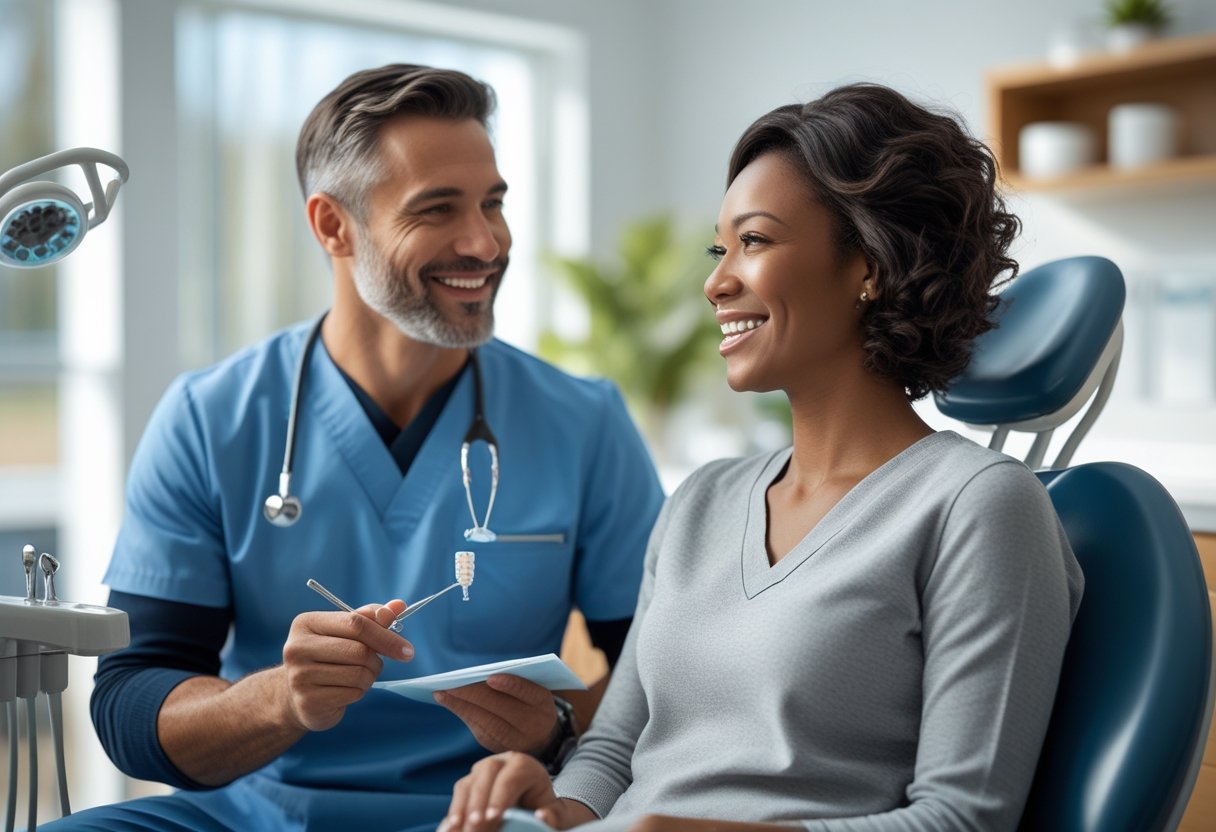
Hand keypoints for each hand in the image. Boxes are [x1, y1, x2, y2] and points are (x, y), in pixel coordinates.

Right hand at [280, 599, 410, 731]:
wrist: (297, 695)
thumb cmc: (328, 657)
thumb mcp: (346, 632)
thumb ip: (371, 618)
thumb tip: (399, 605)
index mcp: (307, 623)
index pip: (356, 623)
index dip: (386, 636)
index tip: (407, 650)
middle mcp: (298, 647)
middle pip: (359, 650)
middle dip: (377, 660)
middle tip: (375, 665)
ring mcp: (299, 676)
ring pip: (359, 674)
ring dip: (369, 677)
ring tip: (357, 677)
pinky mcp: (307, 701)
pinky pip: (352, 693)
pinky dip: (358, 692)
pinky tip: (345, 691)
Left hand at [434, 674, 558, 753]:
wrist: (540, 736)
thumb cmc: (530, 701)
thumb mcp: (533, 690)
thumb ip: (516, 680)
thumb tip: (482, 675)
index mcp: (542, 703)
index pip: (528, 692)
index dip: (511, 685)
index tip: (490, 678)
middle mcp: (531, 724)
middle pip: (502, 709)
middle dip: (474, 695)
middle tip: (450, 683)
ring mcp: (515, 739)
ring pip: (487, 722)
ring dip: (462, 706)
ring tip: (441, 693)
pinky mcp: (498, 746)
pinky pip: (479, 729)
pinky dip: (463, 713)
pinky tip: (448, 702)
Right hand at [442, 751, 595, 831]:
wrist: (533, 805)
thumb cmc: (545, 809)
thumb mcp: (557, 814)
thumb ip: (553, 816)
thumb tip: (542, 817)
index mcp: (525, 765)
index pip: (511, 778)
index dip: (500, 797)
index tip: (492, 817)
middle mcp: (501, 762)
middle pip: (485, 775)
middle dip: (477, 802)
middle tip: (474, 826)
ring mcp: (482, 770)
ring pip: (467, 784)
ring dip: (460, 808)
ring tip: (455, 830)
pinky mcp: (469, 783)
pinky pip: (458, 795)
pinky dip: (453, 812)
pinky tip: (449, 829)